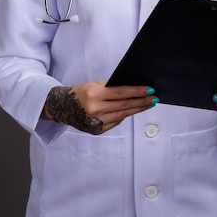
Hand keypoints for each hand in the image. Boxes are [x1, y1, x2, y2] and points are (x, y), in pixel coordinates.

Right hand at [42, 81, 157, 133]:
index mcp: (94, 95)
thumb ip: (111, 87)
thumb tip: (133, 89)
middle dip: (141, 102)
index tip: (150, 90)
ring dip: (136, 110)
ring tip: (147, 104)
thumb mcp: (94, 85)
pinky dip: (124, 116)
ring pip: (122, 116)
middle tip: (154, 99)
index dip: (137, 92)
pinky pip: (115, 122)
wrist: (62, 106)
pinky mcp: (96, 131)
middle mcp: (95, 110)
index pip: (121, 93)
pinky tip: (132, 111)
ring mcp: (95, 123)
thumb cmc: (81, 92)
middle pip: (124, 105)